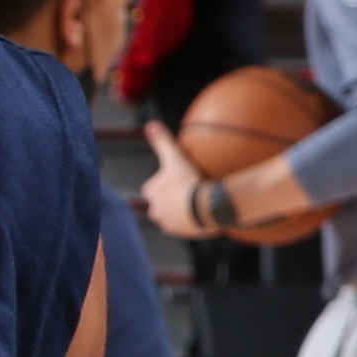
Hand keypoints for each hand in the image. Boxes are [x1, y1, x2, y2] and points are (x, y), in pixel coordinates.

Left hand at [135, 119, 213, 243]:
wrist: (205, 206)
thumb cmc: (188, 180)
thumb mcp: (174, 156)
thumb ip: (162, 141)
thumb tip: (151, 124)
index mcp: (151, 192)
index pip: (152, 188)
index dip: (164, 183)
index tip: (177, 180)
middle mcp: (156, 210)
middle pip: (160, 205)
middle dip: (169, 201)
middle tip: (186, 193)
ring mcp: (169, 223)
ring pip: (171, 217)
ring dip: (179, 212)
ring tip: (194, 205)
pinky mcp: (182, 233)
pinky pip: (185, 227)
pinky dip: (190, 222)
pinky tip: (201, 215)